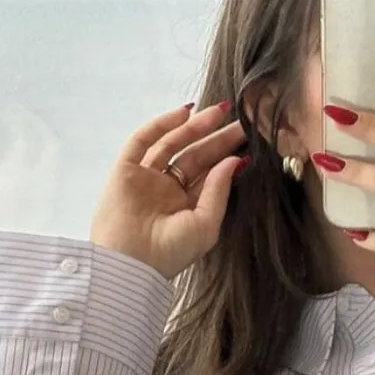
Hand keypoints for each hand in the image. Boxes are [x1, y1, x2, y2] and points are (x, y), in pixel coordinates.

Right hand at [90, 101, 246, 280]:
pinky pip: (143, 140)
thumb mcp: (206, 225)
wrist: (130, 263)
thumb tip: (235, 160)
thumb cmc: (169, 253)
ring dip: (194, 127)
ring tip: (219, 111)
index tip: (249, 141)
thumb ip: (219, 191)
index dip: (228, 158)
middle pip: (194, 157)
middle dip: (217, 138)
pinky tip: (185, 113)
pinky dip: (162, 124)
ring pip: (171, 144)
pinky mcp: (125, 170)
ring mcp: (145, 179)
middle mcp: (165, 191)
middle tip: (241, 121)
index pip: (209, 176)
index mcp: (185, 208)